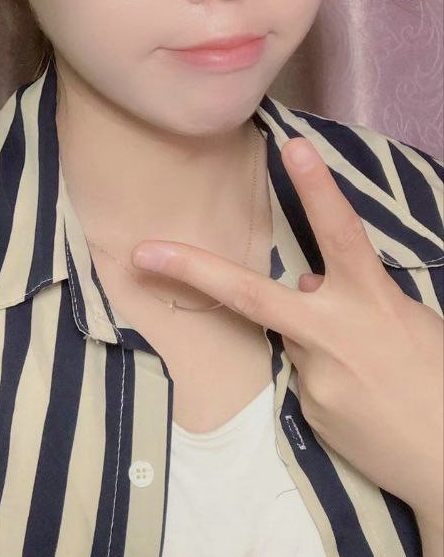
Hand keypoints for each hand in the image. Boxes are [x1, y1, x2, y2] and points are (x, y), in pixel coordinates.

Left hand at [132, 136, 443, 516]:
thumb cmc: (438, 379)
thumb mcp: (406, 321)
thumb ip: (352, 297)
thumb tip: (305, 284)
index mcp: (372, 300)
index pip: (341, 233)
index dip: (317, 189)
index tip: (293, 146)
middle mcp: (335, 332)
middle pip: (252, 294)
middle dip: (193, 269)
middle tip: (142, 252)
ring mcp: (316, 375)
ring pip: (295, 338)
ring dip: (323, 343)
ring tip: (374, 373)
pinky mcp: (309, 410)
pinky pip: (307, 378)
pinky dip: (330, 378)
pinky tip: (365, 399)